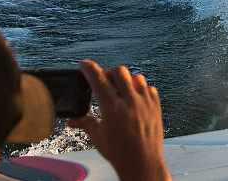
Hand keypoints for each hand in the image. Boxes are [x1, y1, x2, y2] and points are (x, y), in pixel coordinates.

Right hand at [68, 60, 169, 180]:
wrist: (142, 162)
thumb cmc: (118, 151)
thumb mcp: (97, 136)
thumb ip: (85, 122)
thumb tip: (70, 120)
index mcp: (112, 107)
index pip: (98, 79)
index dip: (89, 68)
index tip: (83, 64)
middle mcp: (130, 101)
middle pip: (119, 71)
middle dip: (109, 73)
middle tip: (104, 81)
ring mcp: (145, 101)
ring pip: (136, 77)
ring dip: (126, 80)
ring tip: (121, 91)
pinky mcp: (156, 105)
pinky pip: (149, 88)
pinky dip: (141, 90)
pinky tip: (135, 99)